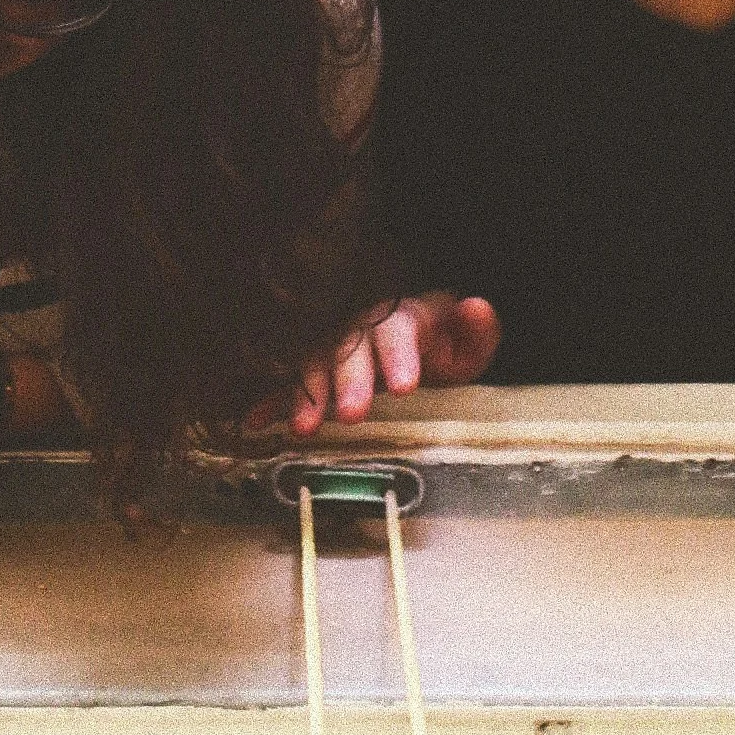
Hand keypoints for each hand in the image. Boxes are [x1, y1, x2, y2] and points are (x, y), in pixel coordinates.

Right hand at [283, 290, 501, 429]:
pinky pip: (288, 382)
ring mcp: (334, 350)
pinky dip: (272, 400)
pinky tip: (256, 420)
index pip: (397, 329)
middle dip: (350, 379)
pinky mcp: (315, 373)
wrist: (416, 350)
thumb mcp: (467, 346)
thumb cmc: (443, 349)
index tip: (404, 386)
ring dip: (309, 392)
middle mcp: (362, 329)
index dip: (398, 355)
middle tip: (353, 413)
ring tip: (306, 427)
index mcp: (403, 320)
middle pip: (352, 346)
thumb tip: (477, 306)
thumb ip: (477, 331)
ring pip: (316, 361)